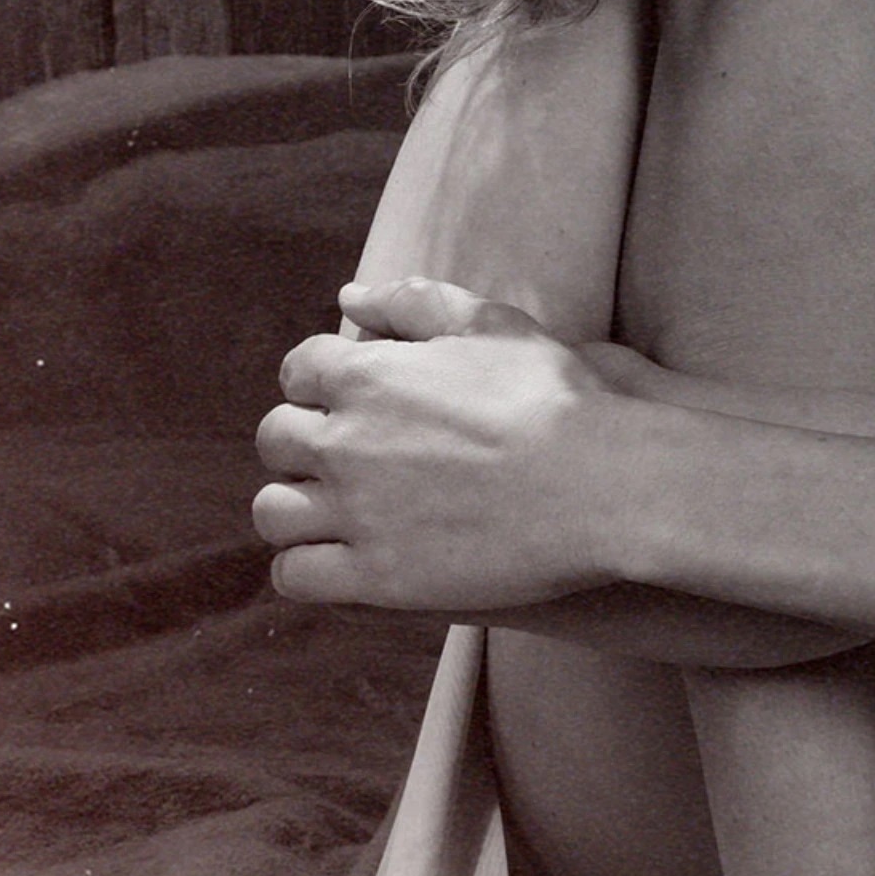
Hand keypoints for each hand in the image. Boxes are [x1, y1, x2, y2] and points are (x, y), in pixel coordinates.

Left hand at [253, 277, 630, 610]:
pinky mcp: (377, 577)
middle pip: (276, 440)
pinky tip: (337, 564)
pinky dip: (305, 569)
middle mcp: (344, 443)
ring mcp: (356, 514)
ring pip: (274, 512)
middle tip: (345, 459)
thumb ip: (414, 303)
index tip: (350, 401)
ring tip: (332, 515)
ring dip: (294, 508)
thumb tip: (351, 298)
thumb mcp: (492, 325)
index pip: (299, 370)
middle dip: (302, 444)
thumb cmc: (555, 399)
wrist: (601, 485)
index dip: (321, 383)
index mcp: (365, 376)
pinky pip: (298, 576)